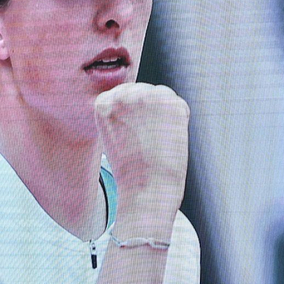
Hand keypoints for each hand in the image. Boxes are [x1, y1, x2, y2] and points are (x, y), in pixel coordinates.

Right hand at [94, 83, 189, 235]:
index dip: (134, 119)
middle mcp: (122, 94)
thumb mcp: (114, 136)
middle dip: (150, 114)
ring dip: (165, 117)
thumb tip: (141, 99)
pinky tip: (169, 139)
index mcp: (103, 102)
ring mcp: (147, 95)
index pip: (125, 97)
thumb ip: (123, 113)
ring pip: (162, 96)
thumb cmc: (132, 171)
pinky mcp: (171, 102)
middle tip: (148, 142)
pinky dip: (180, 122)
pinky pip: (180, 106)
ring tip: (157, 141)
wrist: (147, 189)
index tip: (133, 137)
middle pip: (144, 93)